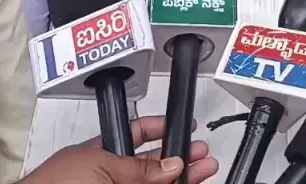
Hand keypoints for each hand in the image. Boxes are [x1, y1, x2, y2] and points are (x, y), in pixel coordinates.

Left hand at [20, 116, 218, 183]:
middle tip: (202, 155)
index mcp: (100, 154)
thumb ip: (137, 167)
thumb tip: (171, 163)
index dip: (161, 129)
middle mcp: (109, 176)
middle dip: (180, 157)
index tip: (183, 127)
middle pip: (152, 165)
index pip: (136, 135)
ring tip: (205, 171)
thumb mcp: (99, 166)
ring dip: (183, 177)